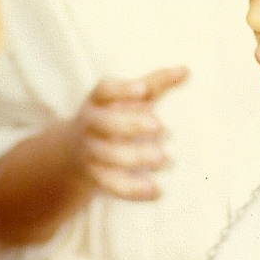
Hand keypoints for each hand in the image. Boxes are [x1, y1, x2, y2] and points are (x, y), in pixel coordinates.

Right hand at [71, 66, 188, 200]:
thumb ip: (154, 85)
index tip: (142, 90)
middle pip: (104, 123)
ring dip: (135, 157)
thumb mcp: (127, 99)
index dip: (121, 90)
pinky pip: (111, 185)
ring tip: (164, 158)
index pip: (104, 90)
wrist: (73, 153)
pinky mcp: (95, 177)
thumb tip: (186, 70)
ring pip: (107, 155)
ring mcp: (90, 152)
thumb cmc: (113, 117)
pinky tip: (156, 190)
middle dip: (131, 125)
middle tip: (161, 127)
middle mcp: (90, 124)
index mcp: (98, 101)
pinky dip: (132, 189)